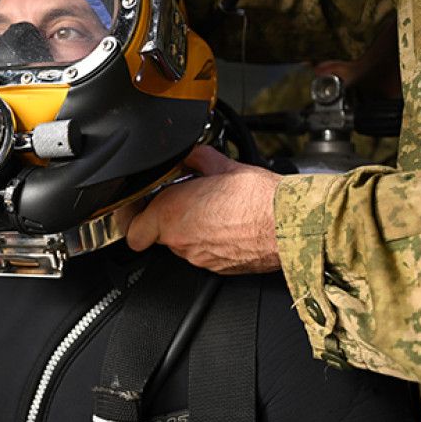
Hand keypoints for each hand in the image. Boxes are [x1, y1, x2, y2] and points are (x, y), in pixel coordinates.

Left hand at [121, 145, 281, 273]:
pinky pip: (203, 254)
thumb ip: (198, 158)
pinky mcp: (217, 268)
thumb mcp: (223, 165)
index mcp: (170, 213)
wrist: (289, 224)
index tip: (142, 203)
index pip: (131, 224)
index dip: (134, 214)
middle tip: (181, 201)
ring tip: (210, 210)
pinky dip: (209, 242)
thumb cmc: (259, 198)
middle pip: (156, 233)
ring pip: (180, 245)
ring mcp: (198, 257)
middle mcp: (179, 240)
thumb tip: (192, 152)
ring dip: (189, 229)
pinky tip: (226, 225)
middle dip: (165, 218)